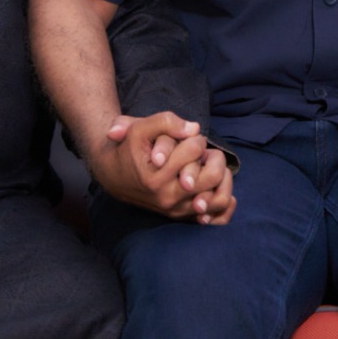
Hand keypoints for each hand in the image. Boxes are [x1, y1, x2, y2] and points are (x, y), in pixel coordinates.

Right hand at [95, 112, 235, 223]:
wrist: (113, 175)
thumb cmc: (129, 148)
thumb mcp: (139, 128)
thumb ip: (165, 122)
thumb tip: (194, 128)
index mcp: (156, 177)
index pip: (194, 150)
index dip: (195, 138)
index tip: (186, 138)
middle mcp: (168, 197)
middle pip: (213, 175)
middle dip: (214, 157)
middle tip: (203, 152)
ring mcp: (176, 210)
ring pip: (219, 199)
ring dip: (223, 177)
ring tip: (211, 166)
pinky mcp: (182, 216)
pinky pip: (216, 217)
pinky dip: (224, 201)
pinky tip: (219, 185)